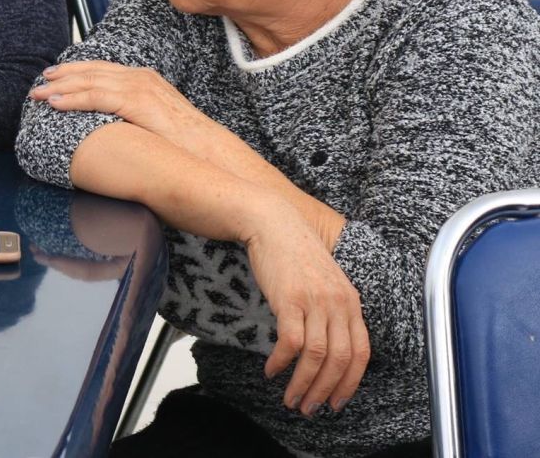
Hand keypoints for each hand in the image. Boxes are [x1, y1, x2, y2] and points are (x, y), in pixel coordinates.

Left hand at [32, 60, 208, 145]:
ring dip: (59, 86)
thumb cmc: (182, 143)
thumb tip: (111, 126)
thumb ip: (132, 116)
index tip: (55, 77)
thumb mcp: (153, 122)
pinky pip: (95, 97)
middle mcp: (139, 77)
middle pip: (91, 70)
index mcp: (143, 79)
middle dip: (62, 75)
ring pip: (89, 81)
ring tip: (38, 93)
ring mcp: (139, 86)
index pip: (101, 70)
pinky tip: (54, 103)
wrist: (208, 149)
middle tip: (39, 82)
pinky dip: (72, 99)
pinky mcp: (136, 101)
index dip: (75, 72)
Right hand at [244, 209, 369, 416]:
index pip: (361, 353)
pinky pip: (290, 342)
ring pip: (316, 357)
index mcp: (352, 302)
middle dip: (325, 391)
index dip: (350, 383)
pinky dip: (281, 363)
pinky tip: (271, 370)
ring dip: (302, 384)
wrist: (274, 224)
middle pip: (340, 360)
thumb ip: (332, 310)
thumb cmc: (295, 253)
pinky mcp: (290, 299)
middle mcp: (339, 303)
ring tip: (289, 398)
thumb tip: (328, 348)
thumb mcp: (325, 282)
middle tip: (309, 408)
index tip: (336, 402)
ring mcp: (316, 301)